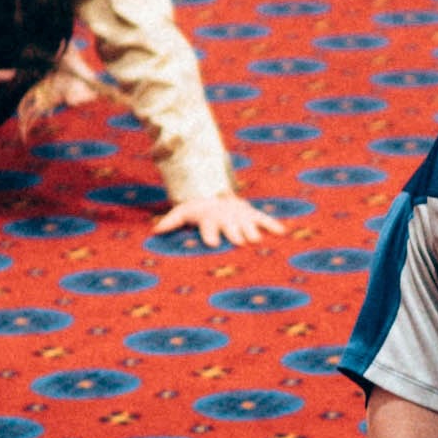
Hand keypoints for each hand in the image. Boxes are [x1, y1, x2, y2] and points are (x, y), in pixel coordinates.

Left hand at [155, 189, 284, 250]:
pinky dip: (273, 225)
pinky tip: (283, 233)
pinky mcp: (252, 214)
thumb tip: (154, 231)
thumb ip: (171, 221)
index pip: (209, 227)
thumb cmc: (198, 211)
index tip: (212, 243)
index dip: (210, 234)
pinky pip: (264, 219)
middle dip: (235, 233)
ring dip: (253, 231)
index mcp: (209, 219)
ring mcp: (241, 215)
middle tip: (239, 241)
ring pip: (248, 224)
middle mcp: (226, 217)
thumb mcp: (183, 212)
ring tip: (258, 240)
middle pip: (231, 227)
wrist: (216, 194)